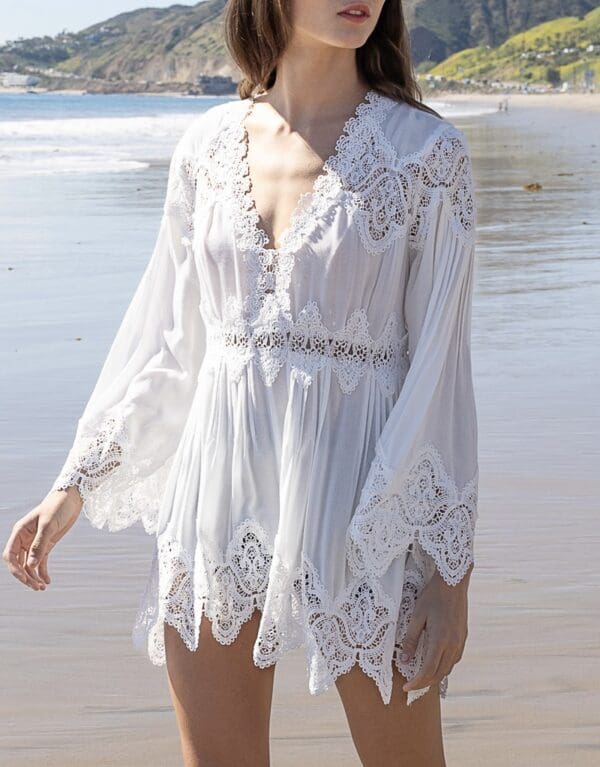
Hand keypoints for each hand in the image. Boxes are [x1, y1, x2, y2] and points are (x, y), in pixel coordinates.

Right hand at [2, 487, 82, 590]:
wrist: (71, 498)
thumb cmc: (57, 507)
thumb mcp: (48, 525)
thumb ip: (39, 545)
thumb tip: (31, 566)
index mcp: (20, 532)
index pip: (10, 555)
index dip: (15, 569)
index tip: (25, 579)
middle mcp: (24, 538)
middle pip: (19, 563)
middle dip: (25, 576)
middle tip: (36, 587)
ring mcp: (35, 542)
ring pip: (30, 564)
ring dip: (34, 576)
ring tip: (42, 588)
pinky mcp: (46, 544)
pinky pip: (41, 561)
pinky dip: (42, 572)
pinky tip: (47, 581)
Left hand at [400, 564, 472, 693]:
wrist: (453, 583)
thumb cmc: (432, 596)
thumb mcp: (417, 616)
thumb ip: (411, 639)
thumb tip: (404, 660)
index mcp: (440, 641)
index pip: (428, 671)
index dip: (416, 683)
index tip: (406, 688)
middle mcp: (453, 645)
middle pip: (439, 674)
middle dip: (425, 683)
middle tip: (411, 685)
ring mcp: (460, 642)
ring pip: (448, 668)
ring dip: (435, 676)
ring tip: (422, 677)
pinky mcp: (463, 637)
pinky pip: (455, 659)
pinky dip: (444, 666)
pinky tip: (436, 662)